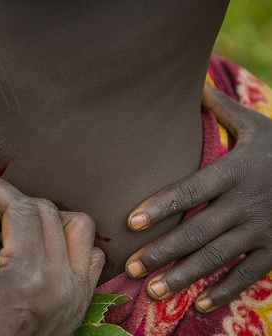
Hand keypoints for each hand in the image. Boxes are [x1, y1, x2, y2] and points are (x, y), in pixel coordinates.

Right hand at [0, 178, 104, 334]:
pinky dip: (70, 243)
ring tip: (16, 230)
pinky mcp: (81, 303)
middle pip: (47, 211)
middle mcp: (61, 281)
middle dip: (12, 204)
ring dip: (47, 217)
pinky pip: (91, 256)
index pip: (21, 207)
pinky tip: (41, 251)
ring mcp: (76, 293)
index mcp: (27, 275)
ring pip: (79, 226)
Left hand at [125, 84, 271, 312]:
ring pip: (217, 257)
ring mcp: (261, 229)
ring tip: (154, 290)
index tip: (131, 222)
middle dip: (162, 252)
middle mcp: (244, 204)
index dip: (161, 206)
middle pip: (197, 232)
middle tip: (132, 267)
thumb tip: (192, 85)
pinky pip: (248, 274)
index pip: (191, 191)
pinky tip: (199, 305)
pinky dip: (224, 290)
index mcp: (234, 172)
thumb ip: (222, 110)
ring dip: (184, 276)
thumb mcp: (257, 125)